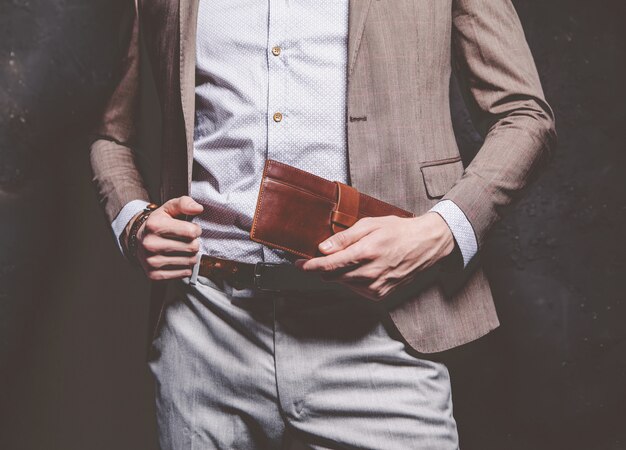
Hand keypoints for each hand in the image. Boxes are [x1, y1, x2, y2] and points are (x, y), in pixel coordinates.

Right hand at [134, 196, 202, 279]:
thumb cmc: (158, 223)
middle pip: (192, 247)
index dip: (195, 229)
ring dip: (191, 255)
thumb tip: (198, 208)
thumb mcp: (169, 208)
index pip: (191, 231)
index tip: (191, 229)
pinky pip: (184, 273)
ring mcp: (152, 261)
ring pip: (190, 261)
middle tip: (186, 240)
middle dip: (194, 243)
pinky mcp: (155, 275)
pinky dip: (185, 267)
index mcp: (155, 226)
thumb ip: (184, 203)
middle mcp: (151, 244)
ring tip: (182, 249)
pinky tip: (177, 259)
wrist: (139, 241)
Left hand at [295, 213, 454, 300]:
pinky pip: (355, 290)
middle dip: (324, 268)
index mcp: (366, 253)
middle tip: (324, 256)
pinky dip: (352, 280)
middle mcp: (370, 274)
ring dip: (339, 274)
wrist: (424, 245)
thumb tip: (323, 248)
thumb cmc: (397, 231)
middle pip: (333, 277)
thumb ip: (345, 238)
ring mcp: (375, 287)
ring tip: (353, 258)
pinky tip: (361, 268)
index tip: (298, 264)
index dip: (310, 266)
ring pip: (343, 284)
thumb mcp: (370, 225)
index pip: (329, 266)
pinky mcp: (380, 295)